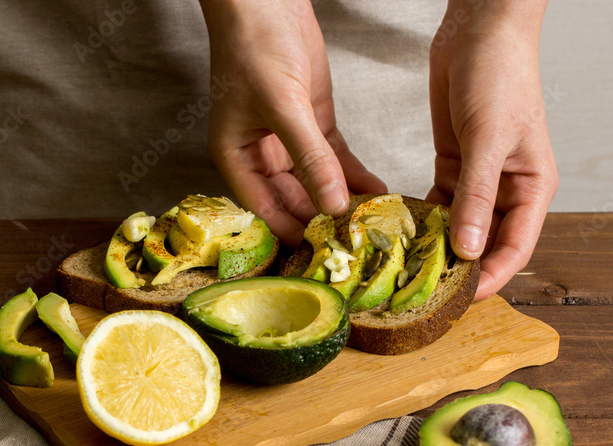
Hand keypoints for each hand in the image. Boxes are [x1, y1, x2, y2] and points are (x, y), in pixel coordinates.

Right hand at [199, 0, 385, 246]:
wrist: (265, 0)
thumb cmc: (252, 46)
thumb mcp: (282, 105)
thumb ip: (310, 157)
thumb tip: (334, 204)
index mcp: (236, 158)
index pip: (265, 209)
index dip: (292, 232)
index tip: (323, 253)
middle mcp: (260, 156)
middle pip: (293, 201)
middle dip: (323, 220)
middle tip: (357, 242)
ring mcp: (288, 141)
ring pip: (317, 183)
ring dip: (343, 200)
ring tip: (373, 223)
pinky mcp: (313, 124)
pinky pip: (335, 160)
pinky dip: (354, 176)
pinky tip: (376, 192)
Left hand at [426, 0, 557, 299]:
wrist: (481, 30)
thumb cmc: (502, 75)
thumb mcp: (487, 138)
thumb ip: (476, 196)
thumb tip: (468, 249)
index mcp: (532, 187)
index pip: (515, 248)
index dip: (491, 278)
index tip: (460, 300)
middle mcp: (506, 189)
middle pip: (485, 244)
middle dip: (458, 269)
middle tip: (423, 292)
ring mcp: (478, 179)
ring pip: (458, 227)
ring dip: (435, 247)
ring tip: (404, 269)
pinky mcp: (453, 165)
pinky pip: (438, 204)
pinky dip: (421, 219)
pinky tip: (399, 234)